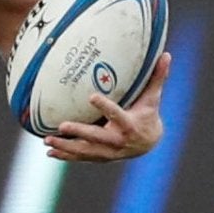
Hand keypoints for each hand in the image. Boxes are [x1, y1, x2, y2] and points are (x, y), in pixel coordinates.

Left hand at [48, 51, 169, 162]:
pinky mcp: (101, 157)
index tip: (91, 97)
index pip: (117, 115)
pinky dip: (66, 156)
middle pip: (97, 137)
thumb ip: (157, 78)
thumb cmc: (147, 114)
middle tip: (62, 125)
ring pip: (86, 151)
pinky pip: (82, 158)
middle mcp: (118, 141)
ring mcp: (109, 152)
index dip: (105, 107)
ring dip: (66, 147)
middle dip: (79, 132)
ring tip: (47, 140)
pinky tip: (49, 152)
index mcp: (130, 125)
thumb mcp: (152, 98)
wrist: (148, 143)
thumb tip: (166, 54)